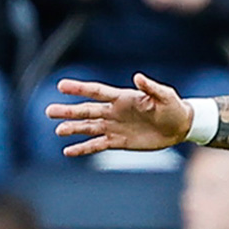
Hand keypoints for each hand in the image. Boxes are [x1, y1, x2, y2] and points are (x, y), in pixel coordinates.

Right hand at [49, 75, 193, 155]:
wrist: (178, 126)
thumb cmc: (173, 106)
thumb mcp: (165, 95)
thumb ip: (150, 87)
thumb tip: (138, 77)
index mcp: (122, 97)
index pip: (96, 92)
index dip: (79, 89)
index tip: (61, 86)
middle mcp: (114, 112)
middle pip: (86, 110)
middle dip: (68, 111)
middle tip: (49, 111)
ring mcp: (114, 127)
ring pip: (88, 128)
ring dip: (73, 129)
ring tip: (58, 130)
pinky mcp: (118, 142)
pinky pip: (97, 145)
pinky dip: (83, 148)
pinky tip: (68, 151)